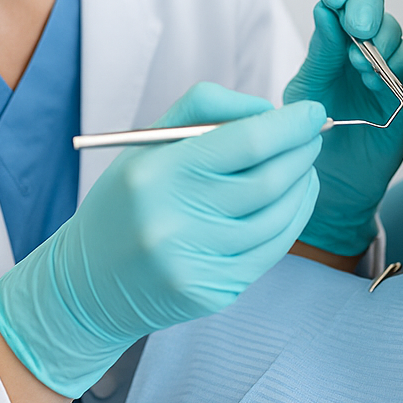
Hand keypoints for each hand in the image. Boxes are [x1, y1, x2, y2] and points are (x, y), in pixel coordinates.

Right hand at [0, 83, 324, 397]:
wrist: (89, 285)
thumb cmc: (128, 201)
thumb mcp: (148, 143)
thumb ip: (206, 110)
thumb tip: (269, 111)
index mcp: (156, 174)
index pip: (245, 142)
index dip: (289, 125)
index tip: (311, 111)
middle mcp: (174, 221)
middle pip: (268, 180)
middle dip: (302, 151)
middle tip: (313, 134)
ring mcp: (195, 263)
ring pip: (278, 216)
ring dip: (303, 185)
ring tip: (305, 166)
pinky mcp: (212, 292)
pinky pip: (271, 250)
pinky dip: (292, 219)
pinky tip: (294, 200)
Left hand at [283, 0, 402, 256]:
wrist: (329, 184)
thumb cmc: (312, 134)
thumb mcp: (306, 89)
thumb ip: (319, 52)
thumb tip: (324, 9)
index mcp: (333, 37)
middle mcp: (363, 46)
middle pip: (374, 5)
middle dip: (364, 8)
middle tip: (354, 26)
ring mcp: (387, 69)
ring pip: (394, 33)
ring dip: (378, 41)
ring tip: (356, 64)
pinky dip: (393, 67)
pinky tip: (373, 80)